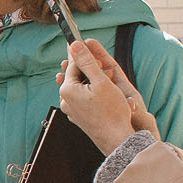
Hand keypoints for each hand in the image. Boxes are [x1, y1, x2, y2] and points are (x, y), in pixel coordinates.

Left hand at [60, 38, 157, 153]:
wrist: (117, 139)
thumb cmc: (112, 111)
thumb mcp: (101, 81)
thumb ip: (87, 61)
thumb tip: (74, 45)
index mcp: (67, 90)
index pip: (72, 65)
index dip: (82, 54)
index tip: (85, 42)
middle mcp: (65, 101)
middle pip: (76, 76)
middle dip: (90, 69)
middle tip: (103, 64)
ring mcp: (71, 111)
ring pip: (81, 88)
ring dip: (93, 81)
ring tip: (108, 79)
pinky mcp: (79, 118)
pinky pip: (84, 100)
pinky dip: (93, 93)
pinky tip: (106, 94)